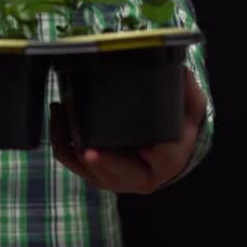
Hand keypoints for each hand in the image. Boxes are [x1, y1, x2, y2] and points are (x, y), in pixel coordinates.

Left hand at [50, 68, 206, 193]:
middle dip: (102, 162)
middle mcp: (137, 178)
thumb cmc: (175, 131)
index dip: (153, 153)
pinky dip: (60, 140)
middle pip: (116, 173)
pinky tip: (57, 116)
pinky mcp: (91, 173)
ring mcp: (111, 178)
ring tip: (62, 111)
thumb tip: (182, 69)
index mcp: (166, 163)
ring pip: (85, 167)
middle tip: (88, 148)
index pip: (162, 158)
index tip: (147, 147)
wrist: (161, 152)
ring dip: (70, 142)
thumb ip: (188, 93)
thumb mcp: (189, 111)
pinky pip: (69, 159)